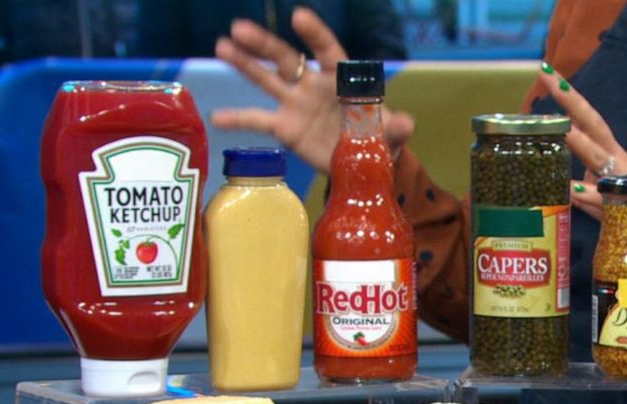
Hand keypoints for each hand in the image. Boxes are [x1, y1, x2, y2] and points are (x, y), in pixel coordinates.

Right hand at [211, 9, 414, 173]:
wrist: (360, 163)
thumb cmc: (377, 138)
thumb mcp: (390, 136)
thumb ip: (397, 128)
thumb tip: (408, 124)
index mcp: (341, 80)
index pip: (327, 51)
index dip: (315, 35)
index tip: (299, 17)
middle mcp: (314, 85)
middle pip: (287, 59)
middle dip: (264, 44)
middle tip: (239, 29)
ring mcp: (296, 104)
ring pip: (268, 79)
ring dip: (245, 64)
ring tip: (223, 47)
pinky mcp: (286, 128)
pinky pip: (259, 121)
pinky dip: (239, 119)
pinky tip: (217, 117)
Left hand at [535, 62, 626, 216]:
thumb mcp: (599, 191)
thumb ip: (578, 186)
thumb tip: (557, 180)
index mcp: (605, 150)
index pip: (584, 118)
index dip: (567, 97)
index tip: (546, 72)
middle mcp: (612, 158)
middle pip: (591, 123)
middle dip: (570, 101)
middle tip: (548, 76)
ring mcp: (619, 177)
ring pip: (597, 157)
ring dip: (581, 143)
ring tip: (564, 129)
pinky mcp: (624, 202)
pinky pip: (604, 198)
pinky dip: (590, 194)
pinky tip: (574, 188)